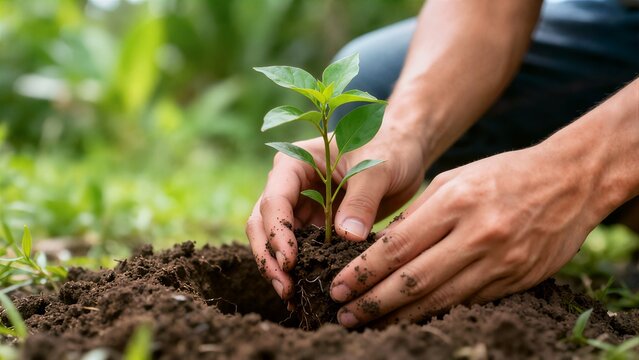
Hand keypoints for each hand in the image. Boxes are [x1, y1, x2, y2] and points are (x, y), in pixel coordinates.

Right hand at [246, 125, 426, 299]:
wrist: (404, 150)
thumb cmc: (389, 146)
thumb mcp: (378, 168)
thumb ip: (361, 200)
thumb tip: (346, 237)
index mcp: (295, 163)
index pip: (274, 200)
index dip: (277, 232)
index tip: (290, 261)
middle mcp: (290, 186)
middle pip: (262, 224)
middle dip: (269, 256)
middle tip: (286, 288)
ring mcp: (301, 208)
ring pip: (274, 241)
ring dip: (278, 269)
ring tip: (291, 297)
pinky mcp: (315, 226)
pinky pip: (299, 251)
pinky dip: (298, 271)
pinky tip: (304, 293)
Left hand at [329, 144, 604, 327]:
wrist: (571, 180)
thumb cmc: (503, 175)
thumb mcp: (454, 180)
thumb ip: (418, 214)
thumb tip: (380, 249)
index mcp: (455, 202)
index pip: (396, 247)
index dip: (362, 272)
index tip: (337, 287)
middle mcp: (476, 235)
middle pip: (412, 280)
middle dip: (372, 302)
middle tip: (343, 315)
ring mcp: (499, 262)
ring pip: (438, 300)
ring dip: (398, 317)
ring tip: (369, 325)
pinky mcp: (515, 280)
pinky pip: (467, 303)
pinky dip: (435, 314)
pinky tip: (412, 320)